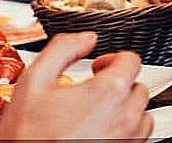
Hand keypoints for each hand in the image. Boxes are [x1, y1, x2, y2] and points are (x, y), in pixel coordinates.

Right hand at [0, 32, 150, 141]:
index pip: (130, 59)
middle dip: (118, 83)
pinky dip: (124, 131)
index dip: (112, 58)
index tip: (98, 66)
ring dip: (125, 108)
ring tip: (98, 112)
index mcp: (109, 92)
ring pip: (143, 115)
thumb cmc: (29, 136)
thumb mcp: (34, 81)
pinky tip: (98, 130)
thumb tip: (85, 38)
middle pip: (138, 86)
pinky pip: (137, 139)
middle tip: (94, 89)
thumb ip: (63, 48)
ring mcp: (128, 141)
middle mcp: (127, 118)